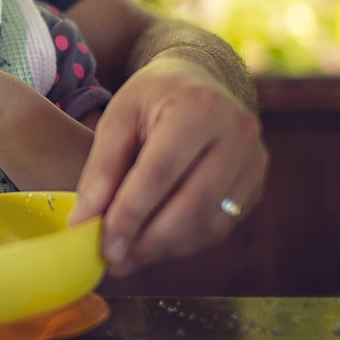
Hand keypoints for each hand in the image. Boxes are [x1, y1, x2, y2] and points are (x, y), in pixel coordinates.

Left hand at [67, 54, 267, 275]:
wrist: (198, 81)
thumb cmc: (152, 97)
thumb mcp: (119, 116)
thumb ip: (101, 167)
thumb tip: (84, 220)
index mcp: (199, 108)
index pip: (161, 171)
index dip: (131, 212)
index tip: (103, 242)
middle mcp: (238, 133)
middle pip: (192, 202)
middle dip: (149, 238)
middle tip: (114, 259)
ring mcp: (255, 160)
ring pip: (210, 222)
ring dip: (166, 247)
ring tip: (128, 257)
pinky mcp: (256, 184)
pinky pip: (221, 225)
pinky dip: (185, 242)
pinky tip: (153, 245)